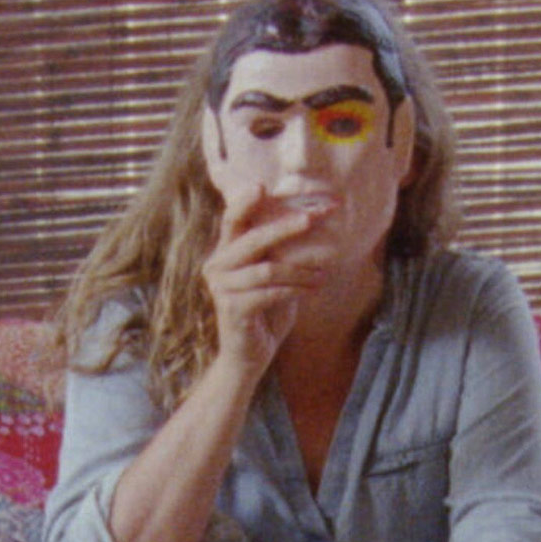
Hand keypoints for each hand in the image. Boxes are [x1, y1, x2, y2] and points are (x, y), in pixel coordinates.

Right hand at [201, 187, 333, 374]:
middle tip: (312, 219)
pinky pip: (270, 292)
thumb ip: (279, 252)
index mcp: (225, 252)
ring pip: (268, 269)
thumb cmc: (264, 311)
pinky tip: (313, 289)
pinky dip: (296, 289)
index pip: (232, 219)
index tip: (262, 185)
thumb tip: (309, 222)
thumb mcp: (272, 276)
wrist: (248, 356)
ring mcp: (221, 288)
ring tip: (323, 274)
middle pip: (252, 239)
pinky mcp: (232, 309)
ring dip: (301, 271)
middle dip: (284, 227)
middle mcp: (217, 266)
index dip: (245, 202)